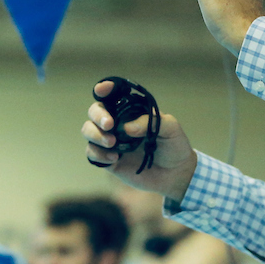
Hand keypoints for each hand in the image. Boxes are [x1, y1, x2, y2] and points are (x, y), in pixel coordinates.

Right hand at [83, 81, 197, 202]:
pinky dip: (98, 154)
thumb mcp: (171, 129)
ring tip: (112, 143)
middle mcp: (118, 123)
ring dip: (95, 134)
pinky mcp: (109, 160)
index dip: (105, 89)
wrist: (176, 174)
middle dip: (98, 115)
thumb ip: (151, 122)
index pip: (113, 96)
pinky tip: (114, 158)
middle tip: (109, 125)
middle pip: (95, 111)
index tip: (102, 89)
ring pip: (88, 131)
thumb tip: (127, 127)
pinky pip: (92, 154)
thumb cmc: (174, 146)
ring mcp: (111, 141)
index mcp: (131, 111)